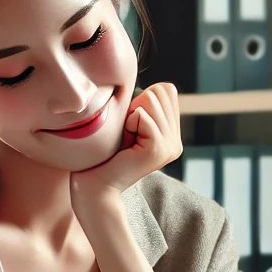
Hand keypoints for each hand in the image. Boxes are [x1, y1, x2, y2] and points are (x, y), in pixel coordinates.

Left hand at [70, 82, 181, 218]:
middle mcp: (176, 142)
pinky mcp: (159, 149)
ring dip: (131, 116)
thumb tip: (159, 86)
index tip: (130, 125)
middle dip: (137, 106)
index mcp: (172, 135)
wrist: (96, 185)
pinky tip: (125, 143)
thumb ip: (146, 106)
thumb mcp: (129, 124)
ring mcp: (170, 147)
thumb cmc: (104, 153)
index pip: (167, 90)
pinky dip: (129, 124)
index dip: (142, 99)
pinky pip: (143, 116)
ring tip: (126, 139)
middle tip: (128, 132)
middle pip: (161, 92)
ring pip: (152, 101)